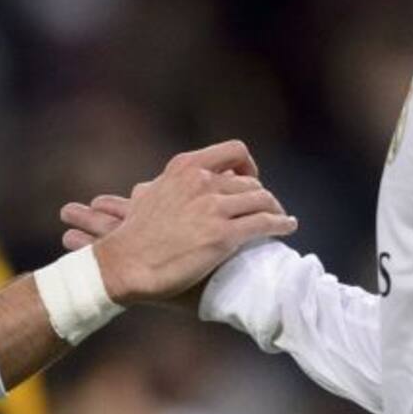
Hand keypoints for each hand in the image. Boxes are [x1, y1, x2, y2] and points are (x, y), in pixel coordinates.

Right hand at [77, 140, 295, 305]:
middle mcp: (202, 181)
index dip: (247, 166)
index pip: (233, 151)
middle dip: (260, 195)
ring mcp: (214, 208)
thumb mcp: (148, 194)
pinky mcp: (224, 236)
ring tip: (280, 218)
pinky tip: (287, 228)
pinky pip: (265, 224)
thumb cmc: (134, 234)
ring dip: (275, 210)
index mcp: (186, 167)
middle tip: (263, 209)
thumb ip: (166, 184)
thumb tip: (163, 185)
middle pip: (250, 181)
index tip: (248, 179)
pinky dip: (281, 224)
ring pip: (262, 200)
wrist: (125, 262)